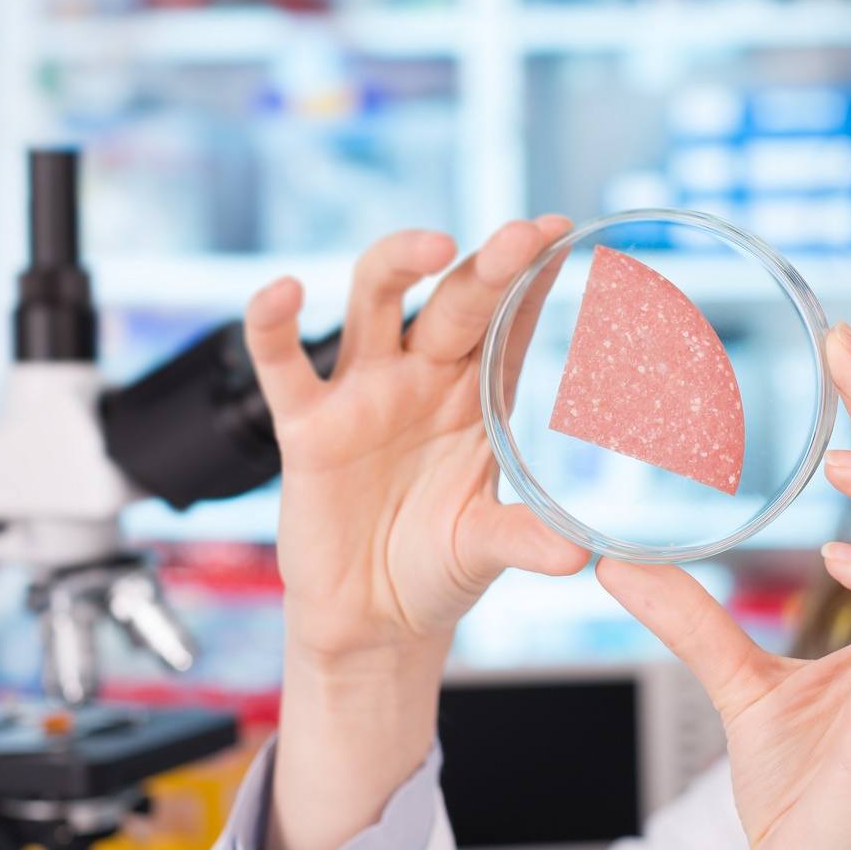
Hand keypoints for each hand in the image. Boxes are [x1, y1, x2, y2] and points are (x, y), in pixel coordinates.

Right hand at [247, 222, 590, 849]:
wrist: (373, 619)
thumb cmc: (436, 569)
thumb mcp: (485, 550)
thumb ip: (523, 540)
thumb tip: (577, 555)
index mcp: (478, 398)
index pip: (509, 322)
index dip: (532, 275)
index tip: (562, 230)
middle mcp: (423, 380)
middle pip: (454, 301)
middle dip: (488, 265)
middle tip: (522, 236)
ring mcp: (364, 394)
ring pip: (375, 302)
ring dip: (399, 265)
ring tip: (434, 246)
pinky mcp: (307, 426)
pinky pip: (283, 364)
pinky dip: (273, 324)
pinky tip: (283, 290)